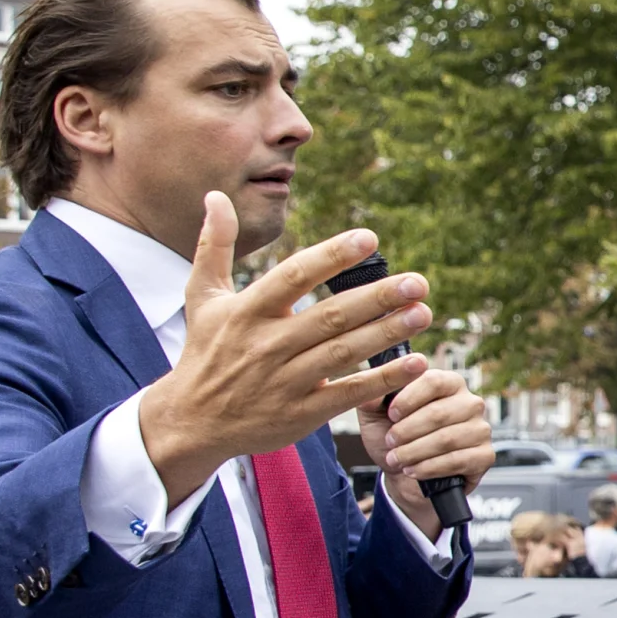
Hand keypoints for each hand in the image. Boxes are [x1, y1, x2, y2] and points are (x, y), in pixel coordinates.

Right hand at [134, 202, 431, 503]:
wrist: (193, 421)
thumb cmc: (205, 351)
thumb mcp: (202, 297)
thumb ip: (214, 245)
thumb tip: (216, 196)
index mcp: (247, 311)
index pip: (294, 277)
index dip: (332, 257)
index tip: (370, 238)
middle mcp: (267, 344)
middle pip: (330, 316)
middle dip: (377, 298)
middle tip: (418, 281)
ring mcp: (285, 381)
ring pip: (344, 352)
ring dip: (387, 333)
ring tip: (423, 313)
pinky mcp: (301, 413)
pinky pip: (347, 393)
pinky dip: (383, 379)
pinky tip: (416, 363)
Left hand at [358, 357, 495, 537]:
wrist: (406, 473)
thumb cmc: (395, 439)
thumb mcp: (375, 416)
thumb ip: (371, 399)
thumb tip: (369, 391)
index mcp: (448, 384)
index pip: (434, 381)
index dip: (410, 398)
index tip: (391, 414)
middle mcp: (471, 403)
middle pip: (440, 413)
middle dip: (408, 431)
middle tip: (390, 442)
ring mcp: (481, 429)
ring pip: (447, 439)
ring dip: (415, 452)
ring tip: (397, 459)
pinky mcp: (485, 456)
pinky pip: (458, 461)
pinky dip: (430, 468)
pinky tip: (413, 470)